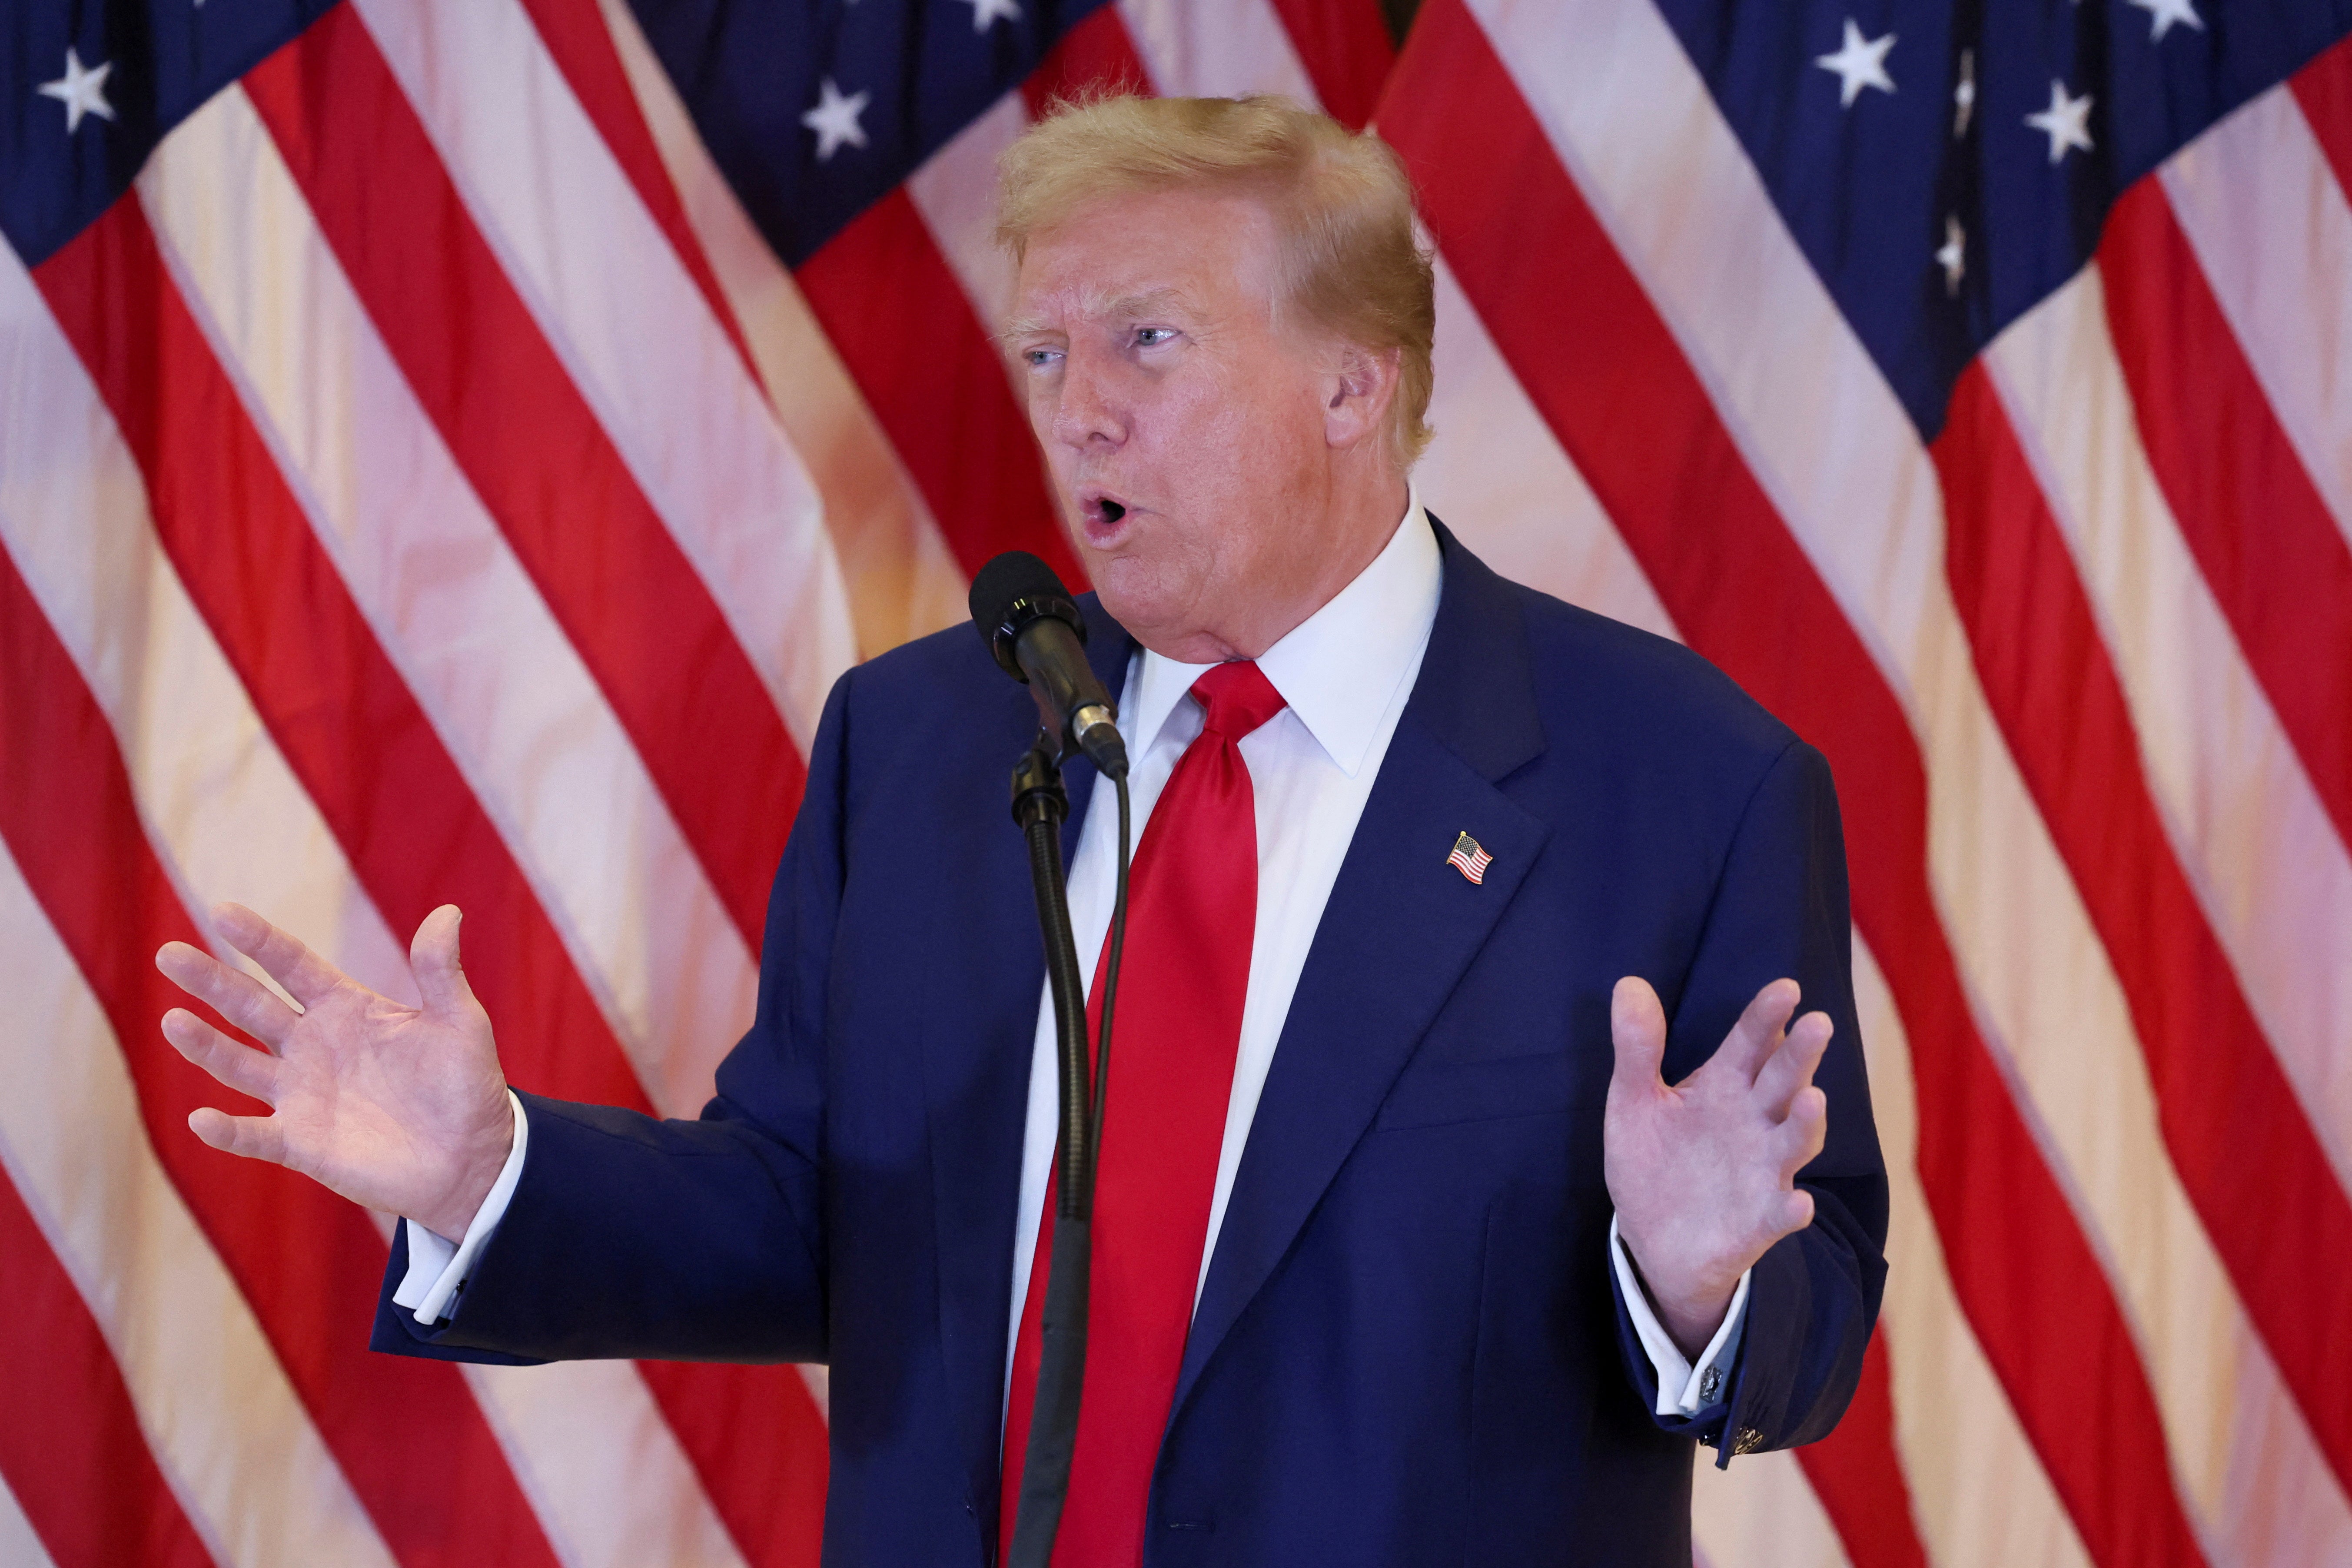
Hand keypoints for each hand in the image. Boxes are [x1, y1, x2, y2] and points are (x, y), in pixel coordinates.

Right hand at [156, 903, 513, 1240]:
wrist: (472, 1156)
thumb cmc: (465, 1085)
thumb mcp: (459, 1022)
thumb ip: (440, 971)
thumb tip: (449, 911)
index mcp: (346, 1008)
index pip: (292, 965)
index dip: (259, 941)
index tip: (222, 912)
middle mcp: (312, 1046)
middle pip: (251, 1006)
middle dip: (211, 981)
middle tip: (169, 954)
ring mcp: (301, 1094)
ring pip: (239, 1065)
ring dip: (205, 1046)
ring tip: (172, 1021)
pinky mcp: (301, 1144)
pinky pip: (254, 1135)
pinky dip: (227, 1131)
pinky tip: (201, 1118)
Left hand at [1603, 976, 1829, 1357]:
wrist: (1654, 1239)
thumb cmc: (1653, 1161)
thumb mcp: (1634, 1101)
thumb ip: (1637, 1047)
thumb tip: (1628, 983)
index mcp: (1724, 1086)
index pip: (1749, 1043)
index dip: (1766, 1017)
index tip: (1786, 988)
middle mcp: (1754, 1122)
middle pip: (1783, 1081)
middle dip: (1800, 1055)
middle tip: (1818, 1022)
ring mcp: (1763, 1170)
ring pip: (1795, 1141)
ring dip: (1807, 1123)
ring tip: (1814, 1097)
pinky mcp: (1761, 1220)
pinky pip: (1782, 1214)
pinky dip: (1792, 1210)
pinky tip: (1799, 1205)